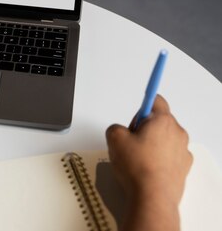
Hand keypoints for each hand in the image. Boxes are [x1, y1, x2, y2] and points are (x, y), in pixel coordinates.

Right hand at [105, 95, 191, 230]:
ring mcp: (183, 151)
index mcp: (162, 121)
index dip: (143, 103)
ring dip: (152, 144)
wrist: (152, 197)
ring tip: (137, 159)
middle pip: (158, 121)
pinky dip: (159, 159)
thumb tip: (119, 131)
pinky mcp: (184, 168)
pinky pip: (169, 155)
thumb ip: (115, 127)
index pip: (156, 100)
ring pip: (164, 139)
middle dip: (144, 128)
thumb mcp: (114, 138)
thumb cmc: (137, 167)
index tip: (140, 104)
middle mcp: (177, 133)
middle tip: (130, 141)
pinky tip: (146, 169)